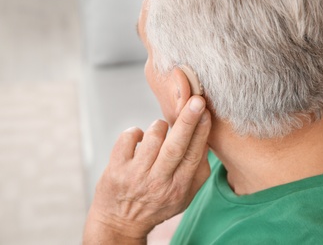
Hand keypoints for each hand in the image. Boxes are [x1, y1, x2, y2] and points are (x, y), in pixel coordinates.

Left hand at [83, 96, 211, 243]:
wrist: (120, 222)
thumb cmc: (157, 204)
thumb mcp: (184, 196)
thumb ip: (198, 171)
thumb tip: (206, 139)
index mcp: (178, 188)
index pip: (193, 156)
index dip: (201, 132)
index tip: (206, 112)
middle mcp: (157, 182)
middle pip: (175, 146)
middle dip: (187, 121)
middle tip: (196, 100)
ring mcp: (135, 175)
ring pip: (152, 137)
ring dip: (159, 126)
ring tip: (160, 132)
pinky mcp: (116, 169)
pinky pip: (128, 137)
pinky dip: (136, 132)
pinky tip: (139, 139)